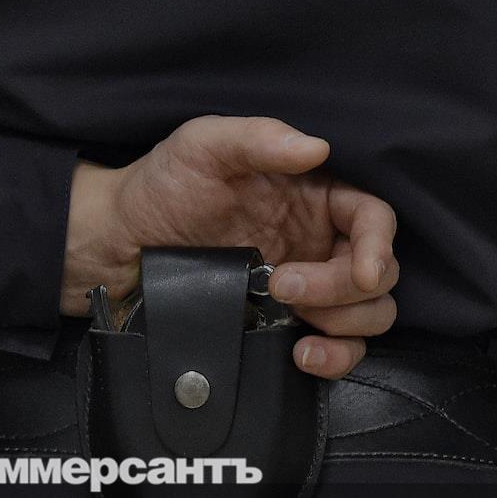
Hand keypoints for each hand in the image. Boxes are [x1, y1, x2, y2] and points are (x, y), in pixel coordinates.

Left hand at [62, 115, 398, 378]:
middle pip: (379, 272)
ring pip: (370, 314)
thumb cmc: (161, 189)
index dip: (378, 245)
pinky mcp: (290, 326)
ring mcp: (308, 288)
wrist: (117, 250)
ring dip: (345, 325)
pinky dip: (335, 358)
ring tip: (294, 320)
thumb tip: (317, 147)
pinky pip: (340, 349)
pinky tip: (302, 354)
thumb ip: (258, 139)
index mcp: (314, 193)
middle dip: (343, 287)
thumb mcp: (202, 148)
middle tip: (284, 285)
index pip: (375, 217)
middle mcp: (319, 240)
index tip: (361, 271)